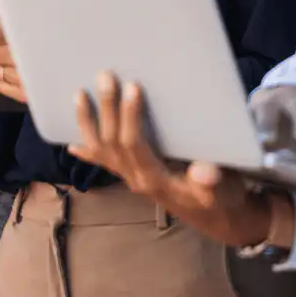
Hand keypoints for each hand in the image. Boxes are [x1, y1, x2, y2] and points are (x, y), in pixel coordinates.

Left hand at [69, 71, 273, 248]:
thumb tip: (204, 172)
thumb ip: (212, 183)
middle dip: (107, 108)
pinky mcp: (133, 177)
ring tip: (79, 95)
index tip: (132, 87)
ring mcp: (131, 179)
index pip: (133, 144)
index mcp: (155, 179)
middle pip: (112, 142)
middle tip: (105, 77)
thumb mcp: (224, 191)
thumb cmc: (222, 199)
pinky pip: (104, 164)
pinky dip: (88, 153)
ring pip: (101, 150)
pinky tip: (71, 145)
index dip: (130, 116)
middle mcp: (136, 179)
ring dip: (88, 123)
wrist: (219, 220)